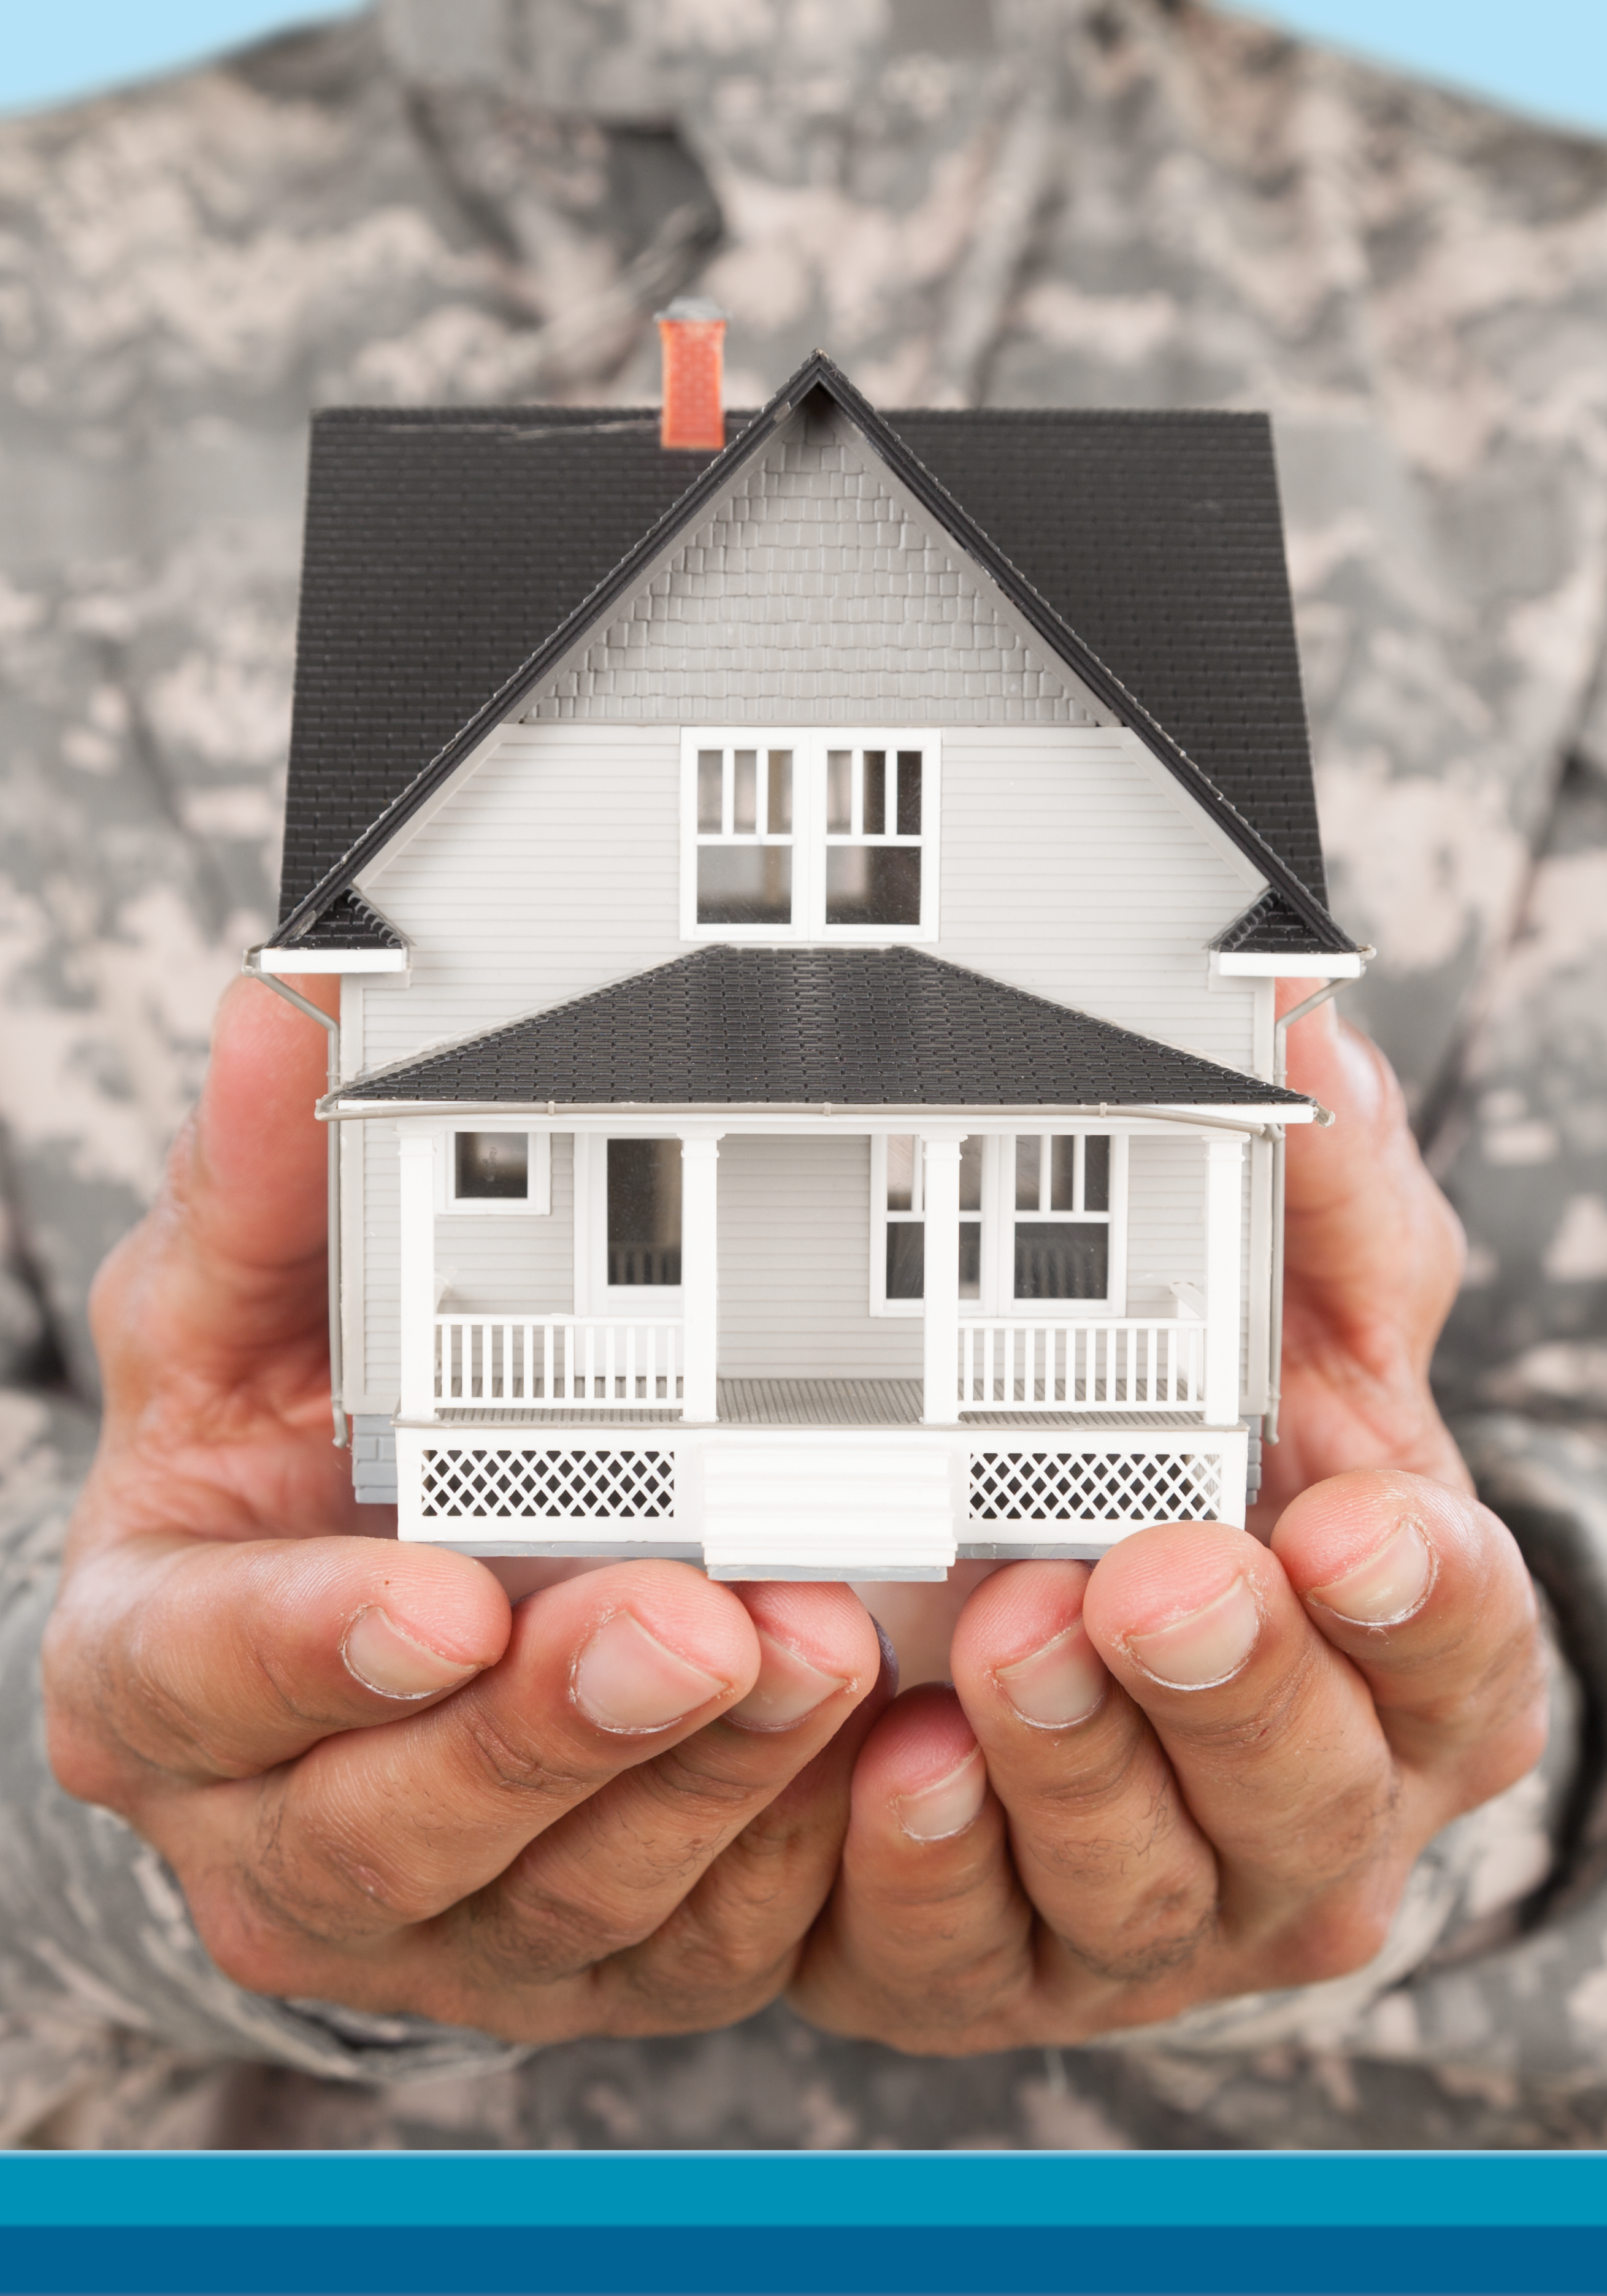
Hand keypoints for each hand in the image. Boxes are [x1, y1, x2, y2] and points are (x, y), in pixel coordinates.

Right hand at [43, 977, 884, 2041]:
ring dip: (706, 1785)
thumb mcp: (243, 1314)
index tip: (439, 1595)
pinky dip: (794, 1854)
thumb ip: (271, 1181)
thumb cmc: (276, 1462)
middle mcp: (285, 1825)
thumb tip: (293, 1010)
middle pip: (401, 1820)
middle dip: (557, 1729)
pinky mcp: (590, 1946)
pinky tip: (879, 1746)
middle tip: (695, 1619)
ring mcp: (445, 1911)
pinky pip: (698, 1941)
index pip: (206, 1676)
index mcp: (168, 1671)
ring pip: (573, 1893)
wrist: (351, 1624)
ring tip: (824, 1650)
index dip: (316, 1648)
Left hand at [792, 995, 1545, 2050]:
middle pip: (1306, 1787)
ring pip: (1144, 1881)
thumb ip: (1313, 1186)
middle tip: (1154, 1577)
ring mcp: (1162, 1905)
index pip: (1456, 1644)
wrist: (1060, 1628)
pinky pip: (973, 1948)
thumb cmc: (1216, 1478)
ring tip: (1006, 1643)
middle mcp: (1310, 1808)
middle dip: (1229, 1683)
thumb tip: (1294, 1008)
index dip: (1418, 1596)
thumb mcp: (1287, 1323)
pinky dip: (931, 1868)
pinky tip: (893, 1769)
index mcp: (1408, 1662)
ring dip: (1072, 1768)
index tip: (1352, 1519)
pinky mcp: (1003, 1958)